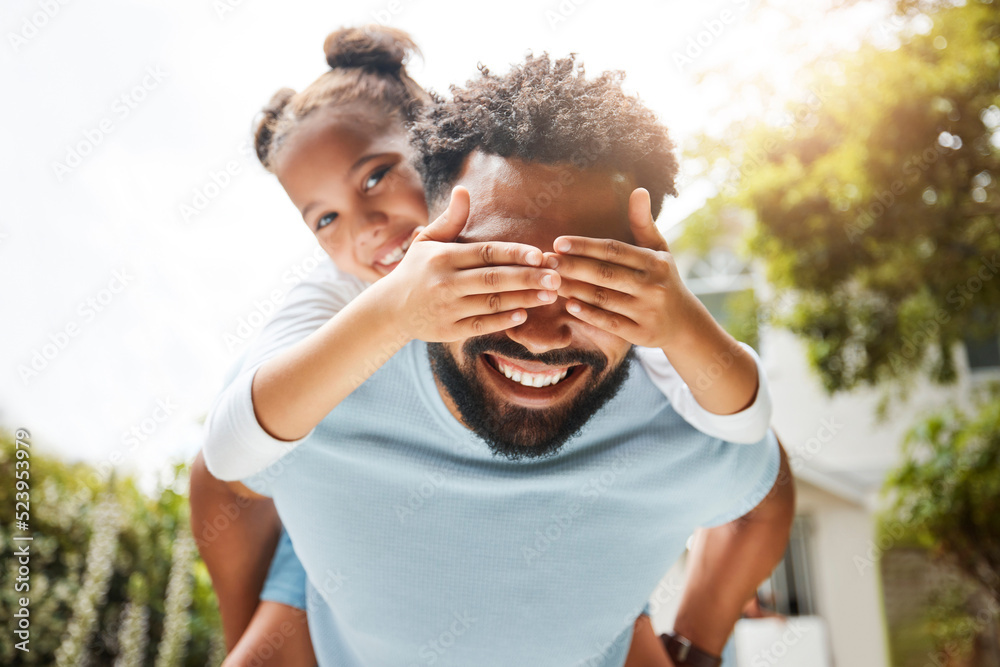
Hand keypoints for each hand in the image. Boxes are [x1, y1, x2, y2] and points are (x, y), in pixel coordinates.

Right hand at [381, 186, 560, 341]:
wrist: (389, 309)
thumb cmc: (415, 270)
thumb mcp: (427, 241)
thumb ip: (450, 219)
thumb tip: (463, 189)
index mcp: (443, 257)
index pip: (485, 253)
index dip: (514, 253)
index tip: (540, 254)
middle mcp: (445, 282)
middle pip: (494, 279)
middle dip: (528, 278)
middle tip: (556, 277)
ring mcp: (447, 309)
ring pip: (491, 303)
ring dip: (523, 299)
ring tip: (549, 295)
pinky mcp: (448, 331)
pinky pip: (481, 326)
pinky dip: (503, 321)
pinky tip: (523, 314)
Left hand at [545, 188, 705, 350]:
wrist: (684, 323)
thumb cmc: (663, 279)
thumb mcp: (659, 250)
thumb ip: (643, 223)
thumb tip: (639, 190)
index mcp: (654, 262)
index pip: (614, 250)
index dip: (585, 246)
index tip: (559, 243)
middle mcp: (652, 286)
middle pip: (605, 274)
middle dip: (573, 267)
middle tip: (547, 262)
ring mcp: (647, 311)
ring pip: (604, 298)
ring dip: (574, 289)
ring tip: (551, 281)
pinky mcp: (641, 333)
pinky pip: (609, 323)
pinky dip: (588, 314)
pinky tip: (569, 305)